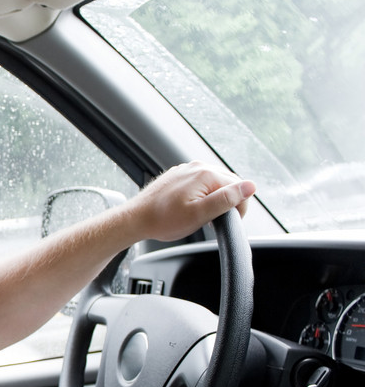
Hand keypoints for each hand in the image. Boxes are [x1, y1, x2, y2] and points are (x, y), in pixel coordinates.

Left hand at [128, 161, 255, 242]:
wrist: (136, 219)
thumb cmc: (164, 220)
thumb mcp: (200, 214)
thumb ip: (226, 199)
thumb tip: (250, 187)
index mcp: (206, 173)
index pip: (239, 187)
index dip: (238, 207)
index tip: (225, 221)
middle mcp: (197, 166)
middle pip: (228, 183)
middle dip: (226, 202)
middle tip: (212, 220)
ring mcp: (186, 169)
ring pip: (214, 183)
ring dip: (214, 199)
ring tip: (200, 215)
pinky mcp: (178, 176)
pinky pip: (200, 183)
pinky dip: (201, 195)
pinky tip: (190, 208)